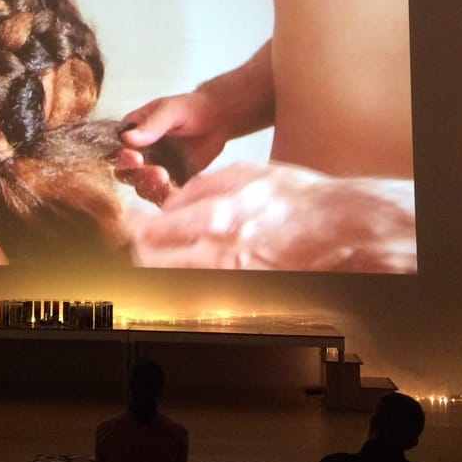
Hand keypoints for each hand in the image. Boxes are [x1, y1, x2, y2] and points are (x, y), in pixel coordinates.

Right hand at [116, 91, 231, 203]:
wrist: (218, 119)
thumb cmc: (191, 108)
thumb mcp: (171, 110)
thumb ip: (152, 125)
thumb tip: (127, 139)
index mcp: (131, 132)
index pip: (116, 149)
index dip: (121, 157)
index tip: (136, 157)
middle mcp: (138, 153)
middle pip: (126, 173)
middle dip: (139, 175)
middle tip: (158, 172)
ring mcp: (153, 169)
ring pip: (142, 186)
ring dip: (151, 187)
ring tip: (167, 179)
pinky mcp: (170, 182)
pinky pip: (162, 195)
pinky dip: (166, 196)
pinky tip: (175, 192)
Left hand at [125, 162, 415, 271]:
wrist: (339, 230)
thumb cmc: (297, 198)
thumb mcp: (245, 173)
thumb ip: (200, 187)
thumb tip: (168, 201)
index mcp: (215, 216)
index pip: (149, 232)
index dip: (128, 230)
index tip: (122, 225)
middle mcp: (219, 251)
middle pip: (152, 262)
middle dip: (135, 251)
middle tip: (130, 242)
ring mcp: (231, 275)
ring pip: (172, 277)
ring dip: (158, 266)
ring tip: (155, 254)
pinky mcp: (243, 289)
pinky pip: (201, 286)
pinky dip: (188, 277)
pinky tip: (190, 266)